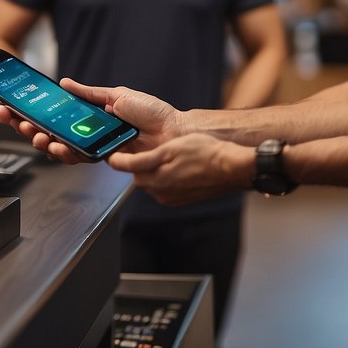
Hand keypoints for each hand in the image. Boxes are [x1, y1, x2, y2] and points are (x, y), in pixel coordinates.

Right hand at [0, 78, 181, 164]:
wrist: (173, 130)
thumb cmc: (152, 113)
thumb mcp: (117, 95)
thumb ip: (89, 93)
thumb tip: (66, 83)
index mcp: (90, 117)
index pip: (55, 116)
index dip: (32, 113)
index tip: (13, 106)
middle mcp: (88, 133)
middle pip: (50, 133)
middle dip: (28, 127)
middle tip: (14, 119)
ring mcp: (93, 147)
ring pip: (59, 148)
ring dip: (42, 141)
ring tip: (34, 134)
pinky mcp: (102, 158)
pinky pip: (77, 157)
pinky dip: (63, 151)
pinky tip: (54, 145)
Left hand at [107, 134, 254, 205]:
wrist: (231, 168)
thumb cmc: (205, 153)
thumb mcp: (169, 149)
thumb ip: (142, 159)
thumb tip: (119, 163)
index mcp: (155, 179)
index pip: (127, 168)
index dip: (120, 157)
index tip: (115, 150)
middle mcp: (160, 193)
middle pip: (140, 176)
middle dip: (140, 164)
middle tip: (151, 148)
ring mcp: (171, 198)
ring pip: (153, 182)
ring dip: (155, 171)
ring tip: (170, 156)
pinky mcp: (181, 199)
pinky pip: (166, 188)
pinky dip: (168, 178)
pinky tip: (180, 167)